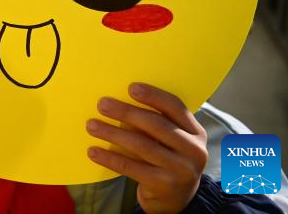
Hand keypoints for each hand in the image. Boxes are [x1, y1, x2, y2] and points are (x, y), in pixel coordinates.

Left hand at [87, 83, 207, 213]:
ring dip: (113, 133)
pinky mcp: (165, 186)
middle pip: (156, 125)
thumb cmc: (166, 159)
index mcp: (195, 132)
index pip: (175, 107)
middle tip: (102, 104)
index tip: (130, 88)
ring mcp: (181, 170)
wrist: (176, 200)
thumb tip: (117, 102)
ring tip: (91, 125)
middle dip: (126, 112)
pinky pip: (132, 167)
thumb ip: (155, 123)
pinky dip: (110, 158)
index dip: (153, 95)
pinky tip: (93, 151)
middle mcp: (194, 150)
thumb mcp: (170, 141)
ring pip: (142, 145)